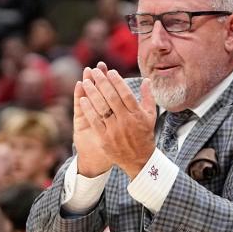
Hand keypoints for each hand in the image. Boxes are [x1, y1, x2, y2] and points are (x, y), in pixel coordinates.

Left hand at [78, 64, 156, 178]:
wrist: (139, 160)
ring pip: (101, 107)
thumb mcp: (150, 116)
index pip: (125, 93)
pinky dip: (88, 109)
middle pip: (111, 97)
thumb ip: (148, 97)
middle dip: (101, 82)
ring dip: (92, 92)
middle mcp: (126, 120)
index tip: (110, 71)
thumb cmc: (144, 135)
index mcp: (137, 114)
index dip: (117, 81)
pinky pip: (94, 120)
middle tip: (94, 71)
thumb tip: (146, 80)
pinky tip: (82, 99)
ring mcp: (114, 130)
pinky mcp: (105, 138)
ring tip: (85, 81)